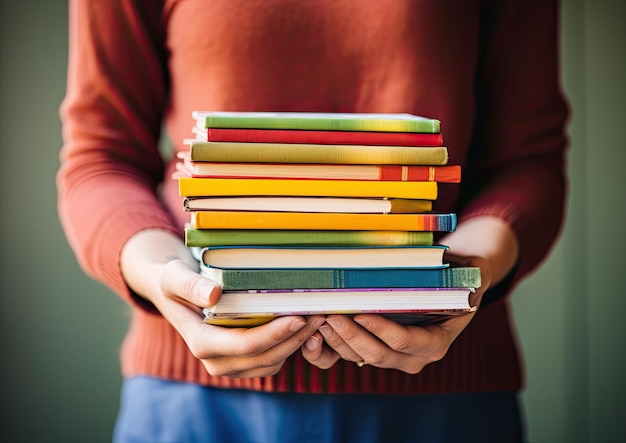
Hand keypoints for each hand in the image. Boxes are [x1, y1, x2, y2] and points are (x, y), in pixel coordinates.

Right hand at [121, 229, 324, 377]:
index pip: (244, 346)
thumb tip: (213, 296)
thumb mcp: (175, 277)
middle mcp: (215, 361)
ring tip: (317, 317)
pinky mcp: (242, 361)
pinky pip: (271, 360)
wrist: (173, 294)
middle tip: (320, 314)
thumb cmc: (174, 282)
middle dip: (294, 339)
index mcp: (201, 343)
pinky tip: (304, 325)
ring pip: (272, 363)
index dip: (274, 335)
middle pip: (264, 358)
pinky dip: (290, 346)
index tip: (298, 317)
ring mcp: (229, 364)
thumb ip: (190, 285)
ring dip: (297, 344)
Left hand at [301, 254, 490, 372]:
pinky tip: (316, 327)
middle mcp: (414, 357)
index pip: (404, 341)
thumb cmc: (458, 277)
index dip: (381, 330)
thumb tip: (473, 275)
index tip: (359, 313)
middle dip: (351, 337)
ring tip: (318, 318)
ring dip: (337, 341)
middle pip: (377, 354)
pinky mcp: (374, 350)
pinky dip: (332, 345)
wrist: (450, 287)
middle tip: (329, 316)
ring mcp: (392, 357)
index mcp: (435, 343)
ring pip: (359, 357)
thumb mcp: (471, 275)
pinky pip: (350, 354)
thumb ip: (473, 277)